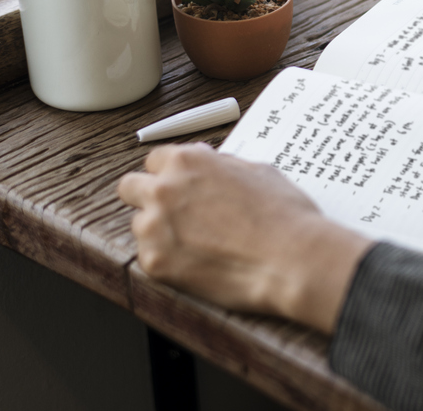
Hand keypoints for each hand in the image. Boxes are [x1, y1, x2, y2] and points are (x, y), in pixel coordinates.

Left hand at [118, 143, 372, 333]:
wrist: (292, 258)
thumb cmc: (284, 214)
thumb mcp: (258, 170)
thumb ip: (221, 164)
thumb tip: (208, 161)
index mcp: (188, 161)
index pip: (155, 159)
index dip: (171, 172)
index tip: (181, 185)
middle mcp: (164, 189)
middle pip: (130, 187)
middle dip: (148, 196)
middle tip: (175, 212)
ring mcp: (155, 227)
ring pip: (140, 225)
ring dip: (161, 231)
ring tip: (199, 243)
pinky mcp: (155, 262)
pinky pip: (150, 257)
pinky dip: (170, 260)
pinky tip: (201, 261)